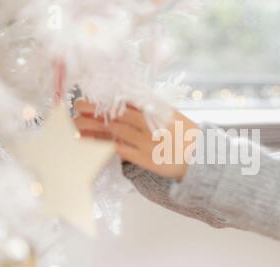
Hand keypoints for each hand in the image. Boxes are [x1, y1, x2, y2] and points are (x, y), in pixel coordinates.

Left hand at [72, 99, 199, 181]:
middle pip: (117, 114)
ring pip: (114, 131)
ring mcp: (146, 141)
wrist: (203, 159)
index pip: (128, 102)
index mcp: (157, 111)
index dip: (109, 99)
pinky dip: (103, 145)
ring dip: (93, 127)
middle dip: (95, 110)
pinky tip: (90, 143)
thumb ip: (156, 110)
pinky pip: (119, 150)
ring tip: (76, 124)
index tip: (95, 95)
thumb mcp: (175, 117)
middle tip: (78, 105)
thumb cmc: (190, 137)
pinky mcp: (144, 158)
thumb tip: (137, 103)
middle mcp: (149, 123)